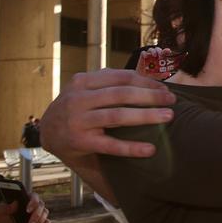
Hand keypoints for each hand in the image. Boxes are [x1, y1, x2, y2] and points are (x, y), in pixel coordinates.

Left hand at [0, 193, 51, 222]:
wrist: (3, 220)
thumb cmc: (3, 211)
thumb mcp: (1, 209)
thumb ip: (7, 207)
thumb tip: (15, 203)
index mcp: (27, 197)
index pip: (34, 197)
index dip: (33, 203)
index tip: (27, 210)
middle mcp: (36, 204)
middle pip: (41, 207)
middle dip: (36, 216)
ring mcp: (39, 212)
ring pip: (44, 215)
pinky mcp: (40, 221)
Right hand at [40, 69, 176, 158]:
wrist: (49, 132)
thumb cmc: (79, 107)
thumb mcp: (88, 89)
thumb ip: (112, 81)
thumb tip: (152, 72)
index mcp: (83, 81)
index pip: (121, 77)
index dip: (146, 81)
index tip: (166, 88)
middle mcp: (79, 99)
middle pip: (122, 94)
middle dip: (151, 96)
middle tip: (172, 101)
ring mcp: (78, 120)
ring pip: (118, 116)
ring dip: (146, 116)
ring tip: (168, 117)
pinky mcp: (79, 142)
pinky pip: (110, 145)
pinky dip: (132, 148)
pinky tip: (150, 149)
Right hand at [136, 47, 174, 79]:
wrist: (143, 78)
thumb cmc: (152, 75)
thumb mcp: (158, 76)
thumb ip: (163, 75)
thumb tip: (168, 73)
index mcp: (160, 59)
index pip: (164, 53)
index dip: (166, 51)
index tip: (168, 51)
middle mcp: (155, 56)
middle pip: (157, 49)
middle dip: (159, 51)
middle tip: (160, 54)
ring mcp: (148, 56)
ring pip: (151, 49)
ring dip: (153, 51)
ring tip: (154, 55)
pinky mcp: (142, 57)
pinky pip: (143, 53)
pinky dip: (145, 54)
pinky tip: (146, 56)